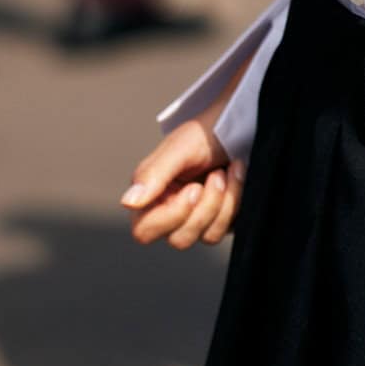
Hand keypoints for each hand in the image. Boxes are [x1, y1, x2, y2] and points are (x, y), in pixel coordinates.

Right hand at [121, 117, 243, 249]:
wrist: (235, 125)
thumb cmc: (202, 134)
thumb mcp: (178, 149)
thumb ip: (153, 175)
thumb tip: (128, 203)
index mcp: (150, 197)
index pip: (144, 231)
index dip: (170, 216)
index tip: (193, 188)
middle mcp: (170, 213)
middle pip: (179, 239)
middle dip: (205, 207)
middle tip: (216, 174)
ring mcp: (197, 220)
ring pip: (207, 236)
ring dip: (224, 202)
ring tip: (226, 170)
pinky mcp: (220, 220)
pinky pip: (227, 229)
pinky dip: (236, 200)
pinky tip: (236, 175)